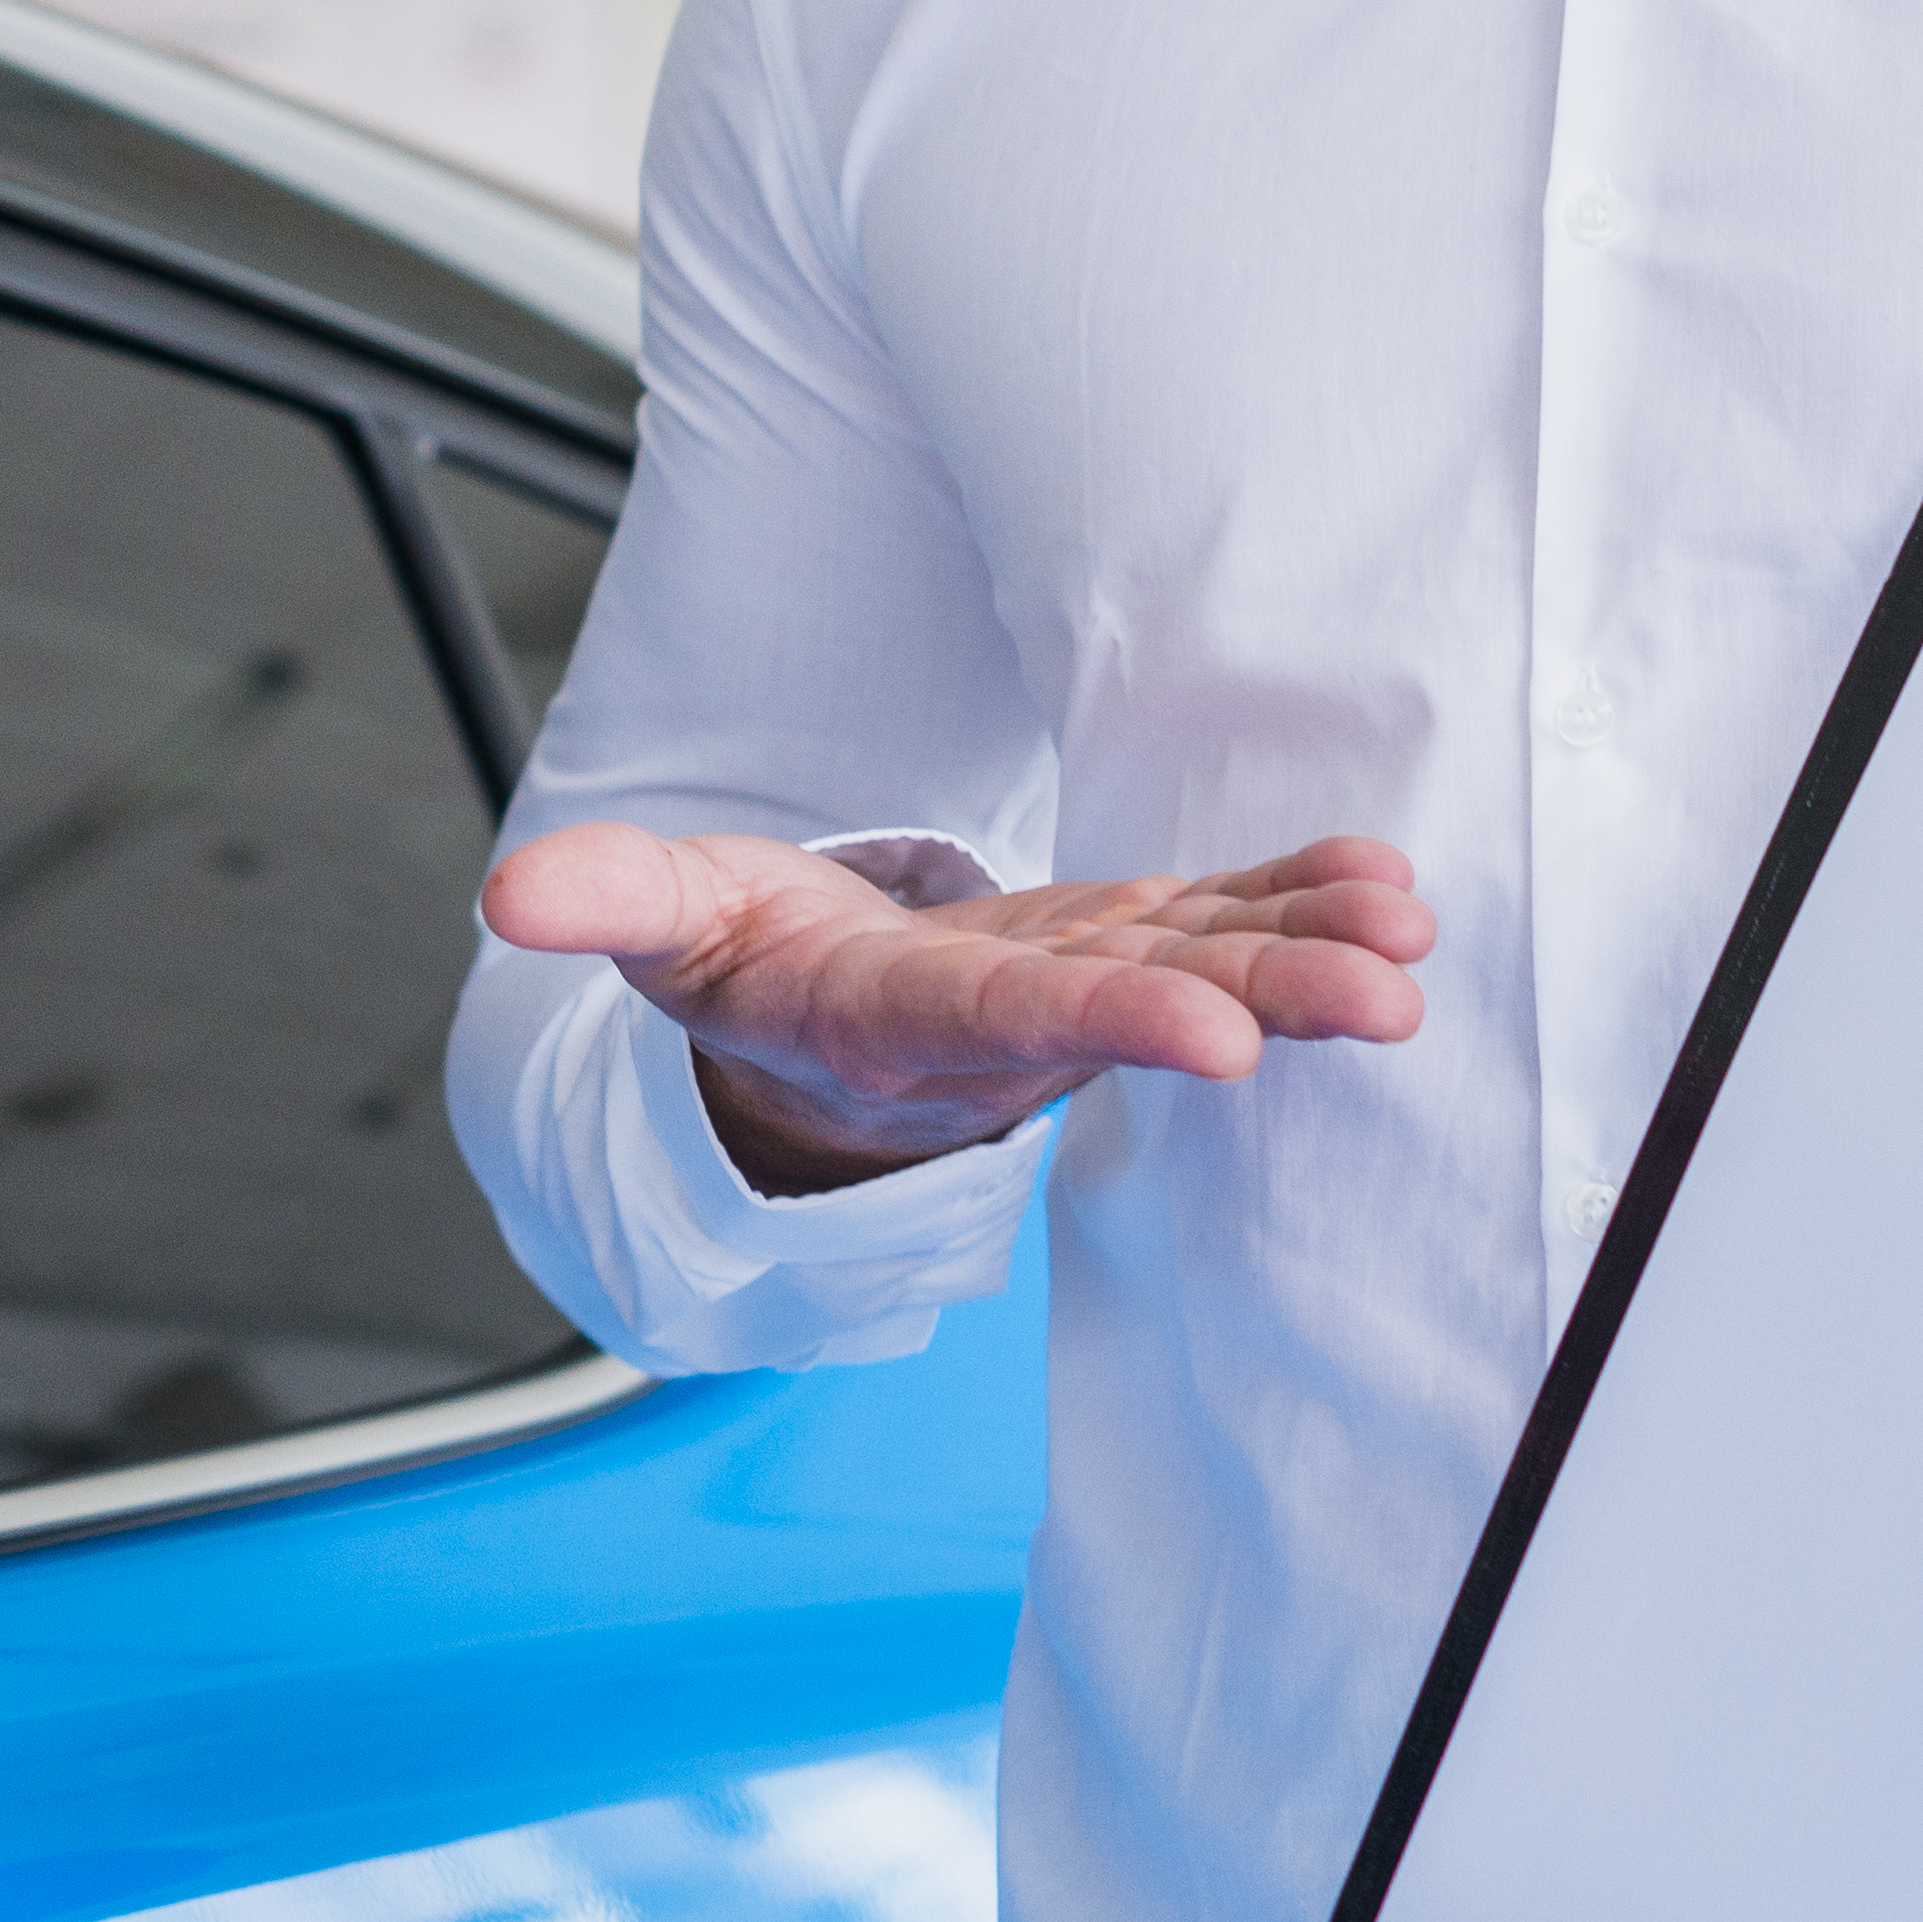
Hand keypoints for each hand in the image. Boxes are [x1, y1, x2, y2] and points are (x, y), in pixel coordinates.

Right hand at [477, 821, 1432, 1192]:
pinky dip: (1302, 900)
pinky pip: (1225, 921)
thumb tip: (509, 896)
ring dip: (1318, 955)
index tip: (1221, 1037)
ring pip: (1214, 967)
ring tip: (1413, 942)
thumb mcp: (664, 927)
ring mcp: (1084, 982)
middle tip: (1386, 998)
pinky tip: (1388, 884)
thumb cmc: (742, 967)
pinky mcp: (1123, 940)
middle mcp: (1017, 1021)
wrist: (808, 1021)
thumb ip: (606, 902)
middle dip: (1273, 1000)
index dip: (1121, 1025)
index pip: (1019, 1020)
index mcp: (907, 1020)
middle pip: (1156, 1007)